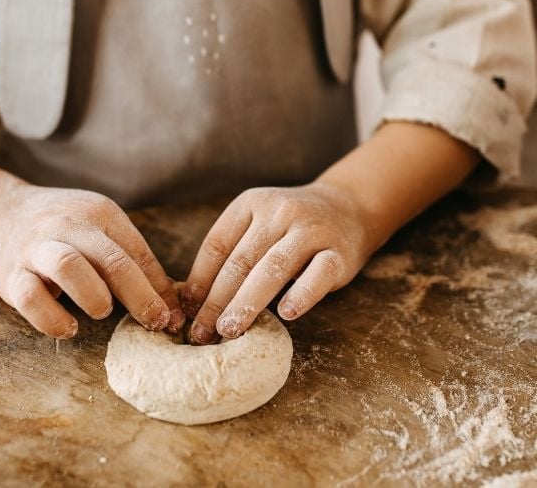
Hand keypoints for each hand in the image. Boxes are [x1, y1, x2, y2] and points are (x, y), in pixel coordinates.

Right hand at [0, 177, 185, 338]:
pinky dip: (52, 318)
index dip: (160, 289)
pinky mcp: (11, 274)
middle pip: (111, 259)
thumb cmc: (64, 230)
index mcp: (99, 214)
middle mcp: (68, 225)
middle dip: (139, 295)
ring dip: (93, 295)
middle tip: (154, 322)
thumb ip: (136, 265)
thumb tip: (174, 309)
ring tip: (103, 311)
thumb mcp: (102, 232)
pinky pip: (30, 298)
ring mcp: (37, 248)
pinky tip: (68, 328)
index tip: (174, 318)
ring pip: (68, 267)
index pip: (137, 252)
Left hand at [181, 183, 377, 344]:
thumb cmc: (290, 227)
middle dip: (217, 301)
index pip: (217, 245)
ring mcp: (311, 231)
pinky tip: (285, 314)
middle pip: (241, 261)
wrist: (349, 206)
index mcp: (251, 204)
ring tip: (229, 329)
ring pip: (273, 269)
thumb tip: (193, 301)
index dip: (199, 281)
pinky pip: (318, 275)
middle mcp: (279, 212)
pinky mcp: (339, 253)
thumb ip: (232, 253)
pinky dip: (301, 295)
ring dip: (248, 303)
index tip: (187, 311)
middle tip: (202, 332)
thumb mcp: (258, 225)